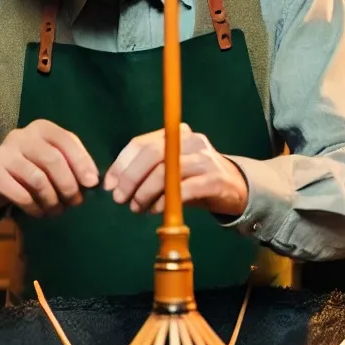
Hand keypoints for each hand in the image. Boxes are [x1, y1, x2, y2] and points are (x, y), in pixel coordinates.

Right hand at [0, 119, 98, 217]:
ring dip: (52, 199)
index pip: (66, 141)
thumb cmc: (35, 164)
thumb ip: (75, 162)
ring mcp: (5, 153)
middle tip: (75, 201)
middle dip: (68, 185)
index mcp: (42, 128)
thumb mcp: (56, 156)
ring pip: (37, 179)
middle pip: (53, 160)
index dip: (81, 162)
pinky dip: (34, 207)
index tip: (92, 183)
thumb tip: (92, 180)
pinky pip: (20, 194)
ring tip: (58, 210)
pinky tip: (40, 212)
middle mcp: (22, 136)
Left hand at [104, 124, 248, 216]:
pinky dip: (164, 202)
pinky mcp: (215, 180)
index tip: (109, 185)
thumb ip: (146, 171)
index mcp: (176, 134)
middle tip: (119, 199)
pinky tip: (156, 210)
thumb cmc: (195, 179)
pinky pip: (183, 190)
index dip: (121, 164)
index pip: (141, 144)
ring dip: (145, 193)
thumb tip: (114, 184)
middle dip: (130, 178)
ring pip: (166, 173)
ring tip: (136, 208)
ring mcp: (205, 159)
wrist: (235, 189)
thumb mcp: (171, 169)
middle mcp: (191, 140)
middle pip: (152, 155)